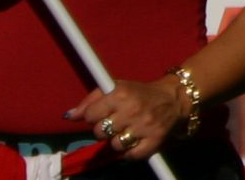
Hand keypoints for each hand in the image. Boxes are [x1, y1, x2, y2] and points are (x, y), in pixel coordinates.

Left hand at [70, 76, 184, 161]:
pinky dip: (130, 152)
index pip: (90, 115)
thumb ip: (91, 100)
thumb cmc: (141, 93)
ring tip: (127, 131)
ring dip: (118, 141)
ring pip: (114, 145)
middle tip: (116, 123)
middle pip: (100, 132)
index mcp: (121, 93)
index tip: (103, 113)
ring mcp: (144, 127)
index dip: (93, 116)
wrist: (175, 98)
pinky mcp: (154, 141)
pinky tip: (135, 141)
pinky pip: (131, 155)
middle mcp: (132, 109)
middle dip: (105, 129)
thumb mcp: (117, 87)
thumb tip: (69, 116)